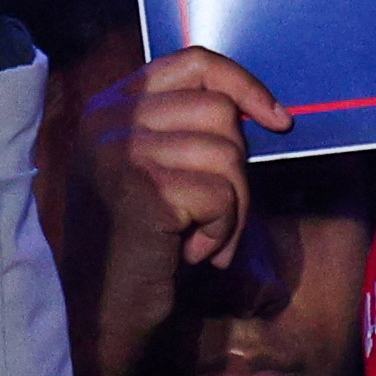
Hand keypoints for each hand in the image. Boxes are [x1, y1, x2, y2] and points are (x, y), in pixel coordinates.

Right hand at [75, 48, 292, 276]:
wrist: (97, 312)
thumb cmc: (133, 246)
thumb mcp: (145, 170)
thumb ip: (181, 129)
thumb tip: (260, 109)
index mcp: (109, 108)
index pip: (193, 63)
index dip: (245, 85)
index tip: (277, 120)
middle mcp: (109, 121)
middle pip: (220, 112)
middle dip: (237, 170)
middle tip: (215, 216)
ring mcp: (122, 153)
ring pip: (228, 155)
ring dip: (231, 209)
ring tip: (200, 239)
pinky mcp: (144, 191)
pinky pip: (222, 197)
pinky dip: (221, 233)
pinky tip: (191, 254)